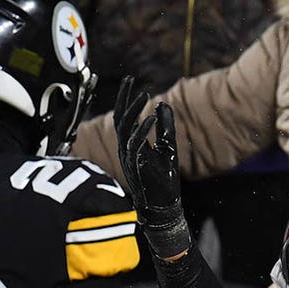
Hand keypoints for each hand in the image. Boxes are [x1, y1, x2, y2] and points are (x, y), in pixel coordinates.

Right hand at [114, 76, 191, 259]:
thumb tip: (163, 104)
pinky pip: (135, 144)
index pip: (124, 117)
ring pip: (125, 128)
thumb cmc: (164, 180)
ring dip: (134, 110)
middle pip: (120, 118)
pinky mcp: (138, 165)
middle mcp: (126, 149)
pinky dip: (143, 129)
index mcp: (130, 145)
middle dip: (125, 98)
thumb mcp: (168, 148)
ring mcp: (129, 158)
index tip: (131, 80)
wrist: (163, 207)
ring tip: (144, 95)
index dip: (126, 99)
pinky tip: (152, 117)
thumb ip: (165, 127)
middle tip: (131, 80)